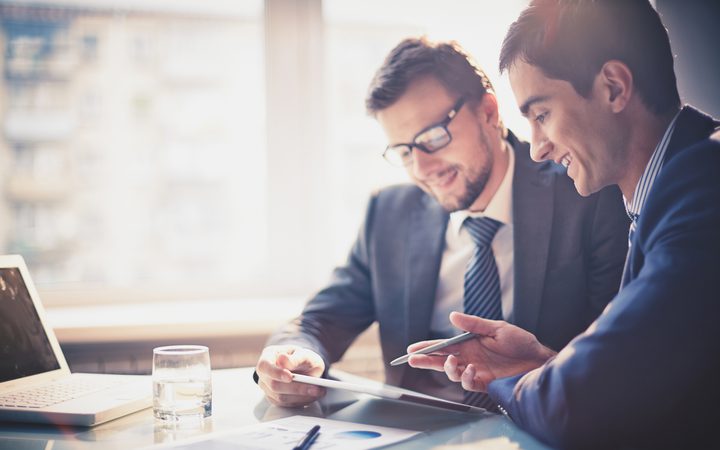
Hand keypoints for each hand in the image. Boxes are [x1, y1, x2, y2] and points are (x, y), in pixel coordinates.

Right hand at [255, 345, 325, 406]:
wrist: (305, 367)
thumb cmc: (302, 358)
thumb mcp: (303, 354)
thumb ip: (295, 358)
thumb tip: (282, 360)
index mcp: (267, 356)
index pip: (264, 366)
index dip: (276, 372)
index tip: (290, 377)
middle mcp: (264, 374)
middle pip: (273, 385)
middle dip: (296, 388)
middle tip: (315, 387)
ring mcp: (268, 388)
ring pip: (280, 397)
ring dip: (301, 396)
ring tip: (319, 391)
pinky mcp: (275, 399)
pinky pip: (286, 404)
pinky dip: (301, 401)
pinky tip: (313, 396)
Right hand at [407, 312, 555, 391]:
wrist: (539, 360)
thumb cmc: (520, 342)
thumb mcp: (497, 328)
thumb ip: (473, 324)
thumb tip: (452, 317)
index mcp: (469, 343)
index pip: (443, 346)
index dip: (427, 347)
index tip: (412, 349)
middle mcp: (469, 358)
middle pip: (441, 361)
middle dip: (426, 361)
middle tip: (412, 360)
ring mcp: (476, 371)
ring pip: (452, 373)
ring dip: (447, 369)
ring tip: (451, 362)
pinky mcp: (485, 383)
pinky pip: (468, 383)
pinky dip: (466, 377)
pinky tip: (470, 369)